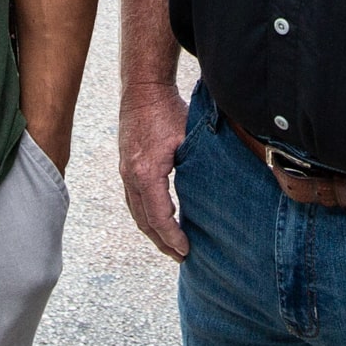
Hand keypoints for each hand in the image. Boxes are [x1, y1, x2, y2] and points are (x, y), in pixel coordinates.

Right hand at [119, 82, 188, 260]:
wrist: (142, 88)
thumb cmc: (168, 109)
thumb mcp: (189, 137)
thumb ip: (200, 164)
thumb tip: (220, 189)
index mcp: (147, 172)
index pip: (158, 216)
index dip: (172, 237)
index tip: (186, 251)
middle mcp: (131, 175)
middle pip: (143, 220)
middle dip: (162, 241)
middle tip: (180, 256)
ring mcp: (125, 171)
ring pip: (135, 212)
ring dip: (152, 231)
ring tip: (170, 245)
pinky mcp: (125, 166)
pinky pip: (133, 200)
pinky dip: (145, 215)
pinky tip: (159, 220)